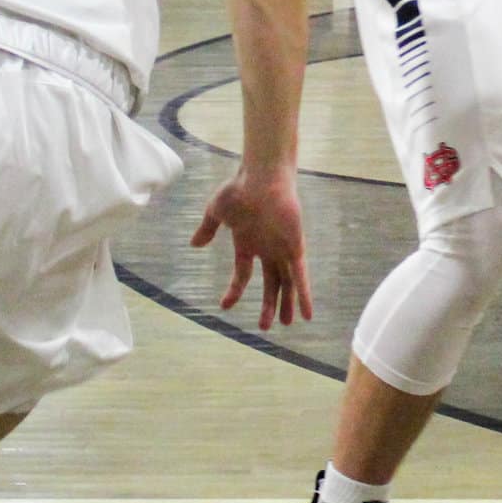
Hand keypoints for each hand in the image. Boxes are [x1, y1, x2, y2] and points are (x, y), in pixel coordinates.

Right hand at [188, 170, 310, 328]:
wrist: (262, 176)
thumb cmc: (238, 190)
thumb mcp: (216, 211)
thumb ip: (207, 229)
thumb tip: (194, 244)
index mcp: (247, 244)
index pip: (242, 275)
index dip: (234, 291)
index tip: (225, 306)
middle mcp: (267, 249)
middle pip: (271, 284)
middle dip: (269, 305)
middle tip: (265, 326)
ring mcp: (282, 249)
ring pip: (286, 283)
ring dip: (287, 304)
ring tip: (287, 324)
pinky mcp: (295, 246)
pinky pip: (301, 275)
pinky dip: (304, 294)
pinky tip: (307, 312)